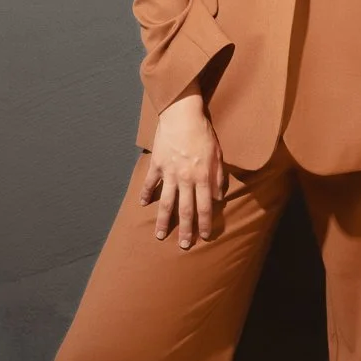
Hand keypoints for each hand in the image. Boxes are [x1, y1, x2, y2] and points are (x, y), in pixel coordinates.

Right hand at [141, 89, 224, 248]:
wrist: (182, 114)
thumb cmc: (203, 132)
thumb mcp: (217, 154)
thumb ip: (217, 177)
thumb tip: (218, 197)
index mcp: (202, 176)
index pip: (204, 207)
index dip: (204, 224)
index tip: (204, 237)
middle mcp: (185, 178)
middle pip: (185, 210)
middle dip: (185, 230)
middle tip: (184, 246)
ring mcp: (169, 172)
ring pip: (165, 202)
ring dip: (164, 221)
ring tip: (160, 235)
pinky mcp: (157, 164)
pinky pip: (150, 183)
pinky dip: (145, 194)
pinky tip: (142, 205)